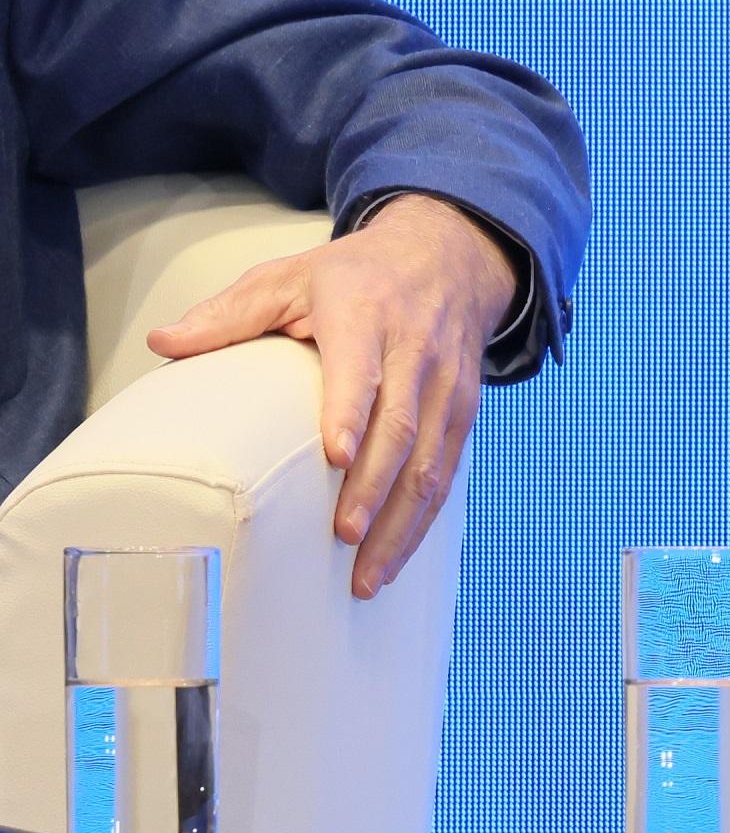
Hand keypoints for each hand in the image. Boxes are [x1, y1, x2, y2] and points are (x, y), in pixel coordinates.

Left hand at [148, 195, 519, 597]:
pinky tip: (395, 557)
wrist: (450, 259)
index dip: (352, 412)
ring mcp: (447, 386)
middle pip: (402, 427)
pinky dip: (424, 520)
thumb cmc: (357, 276)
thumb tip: (162, 343)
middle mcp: (415, 351)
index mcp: (365, 314)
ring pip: (432, 462)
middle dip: (375, 488)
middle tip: (344, 537)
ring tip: (367, 574)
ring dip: (403, 522)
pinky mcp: (464, 411)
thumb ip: (229, 313)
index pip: (363, 369)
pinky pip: (448, 472)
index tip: (336, 458)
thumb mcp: (290, 277)